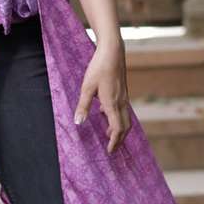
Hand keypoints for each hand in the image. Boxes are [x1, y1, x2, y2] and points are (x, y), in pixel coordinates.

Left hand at [73, 39, 130, 153]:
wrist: (112, 52)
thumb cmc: (98, 68)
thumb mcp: (86, 87)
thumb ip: (83, 106)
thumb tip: (78, 123)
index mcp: (112, 104)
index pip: (117, 129)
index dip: (114, 142)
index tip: (109, 151)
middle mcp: (121, 102)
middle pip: (125, 127)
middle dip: (119, 139)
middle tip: (111, 148)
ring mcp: (124, 97)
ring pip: (125, 119)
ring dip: (119, 129)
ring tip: (108, 134)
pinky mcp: (123, 91)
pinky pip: (123, 110)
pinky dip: (117, 117)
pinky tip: (105, 113)